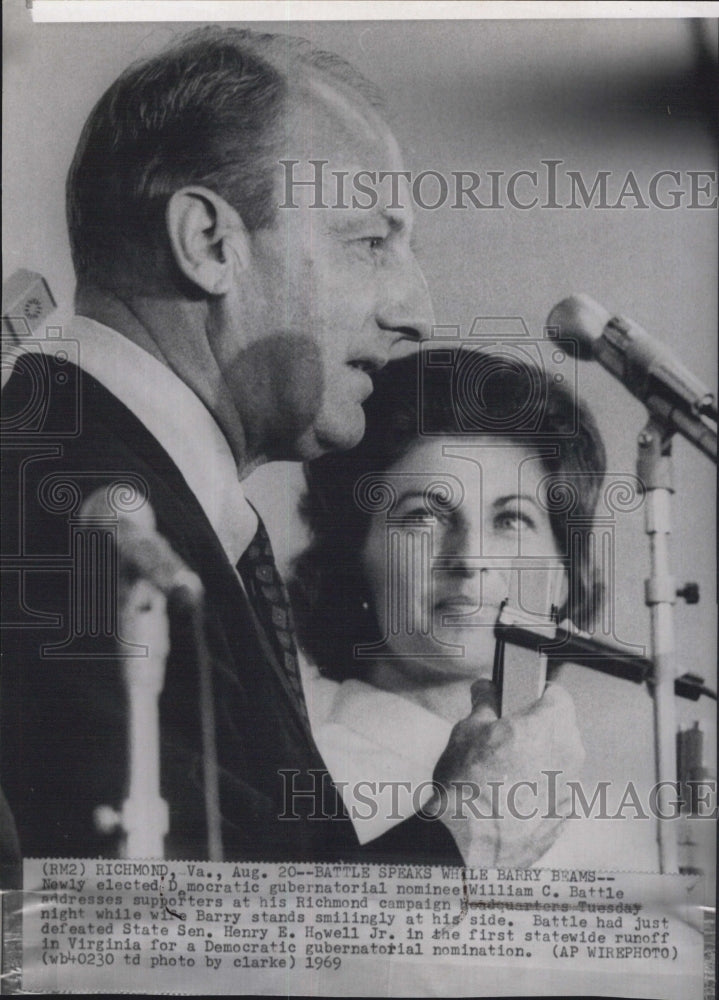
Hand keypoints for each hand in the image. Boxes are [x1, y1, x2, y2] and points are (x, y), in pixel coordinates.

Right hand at [427, 680, 583, 867]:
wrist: (470, 847)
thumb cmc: (469, 786)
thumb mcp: (467, 730)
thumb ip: (484, 704)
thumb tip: (486, 691)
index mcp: (550, 725)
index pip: (558, 694)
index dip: (537, 693)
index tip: (520, 698)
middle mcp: (569, 754)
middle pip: (560, 728)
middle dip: (535, 728)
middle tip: (503, 735)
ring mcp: (570, 789)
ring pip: (558, 761)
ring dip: (537, 761)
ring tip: (502, 771)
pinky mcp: (564, 818)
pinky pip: (554, 791)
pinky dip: (537, 790)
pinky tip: (508, 797)